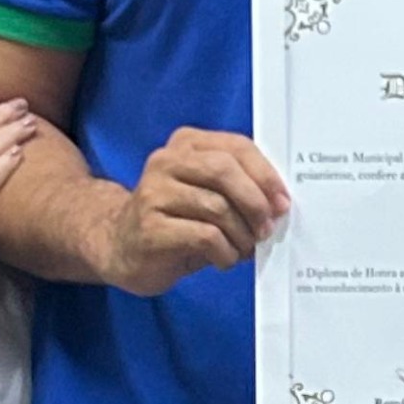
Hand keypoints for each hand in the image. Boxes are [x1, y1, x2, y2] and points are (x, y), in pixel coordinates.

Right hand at [103, 129, 290, 294]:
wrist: (122, 248)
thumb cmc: (177, 221)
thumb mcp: (208, 195)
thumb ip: (239, 189)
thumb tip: (279, 205)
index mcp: (186, 144)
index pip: (235, 146)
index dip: (265, 174)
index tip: (282, 202)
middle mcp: (165, 161)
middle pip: (224, 170)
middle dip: (255, 202)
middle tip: (266, 228)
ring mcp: (153, 193)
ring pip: (217, 207)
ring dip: (241, 235)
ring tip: (242, 249)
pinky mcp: (150, 228)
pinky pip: (205, 236)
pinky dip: (225, 252)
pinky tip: (222, 259)